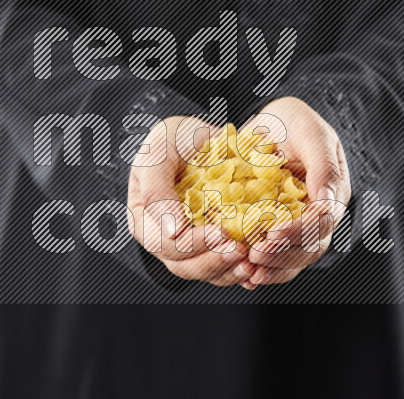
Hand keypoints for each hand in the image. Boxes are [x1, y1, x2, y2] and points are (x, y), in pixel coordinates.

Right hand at [127, 116, 257, 286]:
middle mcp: (166, 237)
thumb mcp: (157, 155)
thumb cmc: (172, 139)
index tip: (221, 233)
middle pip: (185, 266)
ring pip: (206, 271)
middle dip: (213, 261)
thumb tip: (171, 233)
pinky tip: (258, 263)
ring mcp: (191, 241)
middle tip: (240, 251)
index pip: (166, 245)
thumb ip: (157, 192)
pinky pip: (225, 263)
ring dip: (229, 270)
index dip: (193, 245)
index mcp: (145, 220)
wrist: (199, 134)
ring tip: (251, 262)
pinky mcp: (214, 240)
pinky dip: (241, 266)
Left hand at [242, 97, 350, 285]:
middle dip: (283, 255)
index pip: (323, 221)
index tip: (273, 231)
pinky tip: (245, 277)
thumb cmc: (293, 121)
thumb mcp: (309, 131)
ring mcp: (298, 224)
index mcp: (332, 191)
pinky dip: (262, 269)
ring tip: (249, 272)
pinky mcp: (276, 229)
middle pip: (310, 247)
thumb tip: (327, 199)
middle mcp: (319, 213)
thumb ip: (322, 163)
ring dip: (273, 268)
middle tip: (255, 255)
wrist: (269, 123)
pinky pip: (275, 256)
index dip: (299, 230)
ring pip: (294, 258)